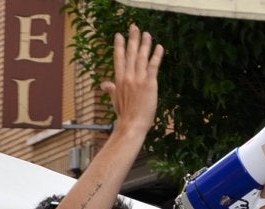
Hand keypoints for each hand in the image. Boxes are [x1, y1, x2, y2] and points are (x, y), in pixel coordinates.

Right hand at [103, 24, 162, 138]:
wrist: (132, 125)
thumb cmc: (124, 115)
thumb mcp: (115, 100)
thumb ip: (111, 89)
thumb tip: (105, 83)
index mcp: (119, 80)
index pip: (118, 59)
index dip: (119, 46)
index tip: (119, 35)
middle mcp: (128, 77)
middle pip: (130, 54)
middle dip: (132, 39)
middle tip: (134, 27)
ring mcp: (139, 79)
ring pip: (141, 57)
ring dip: (145, 44)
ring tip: (147, 34)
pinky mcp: (149, 84)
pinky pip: (154, 66)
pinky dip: (156, 56)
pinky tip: (159, 47)